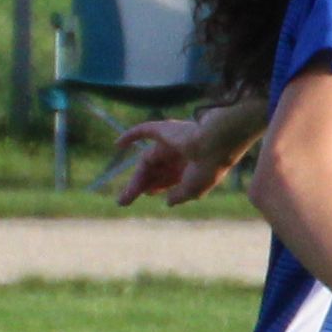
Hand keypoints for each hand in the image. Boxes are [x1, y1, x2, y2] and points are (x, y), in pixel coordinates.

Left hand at [113, 117, 240, 207]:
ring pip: (146, 161)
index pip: (169, 177)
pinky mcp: (163, 129)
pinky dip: (130, 136)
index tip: (149, 194)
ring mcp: (170, 141)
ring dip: (136, 179)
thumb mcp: (193, 190)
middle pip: (154, 171)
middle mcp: (179, 154)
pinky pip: (142, 131)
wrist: (214, 145)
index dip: (158, 186)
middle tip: (123, 201)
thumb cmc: (208, 169)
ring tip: (124, 197)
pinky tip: (117, 145)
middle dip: (141, 186)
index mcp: (190, 167)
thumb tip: (168, 201)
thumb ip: (179, 196)